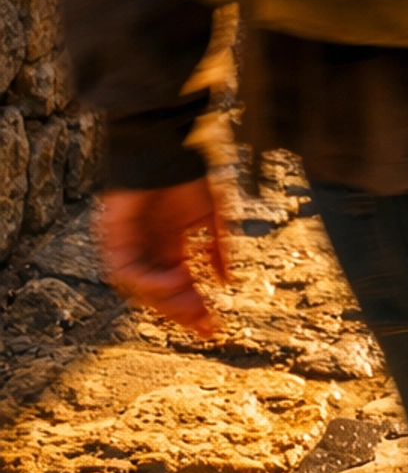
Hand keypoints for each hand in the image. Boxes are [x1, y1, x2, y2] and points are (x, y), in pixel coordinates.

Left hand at [97, 179, 230, 337]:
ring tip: (192, 301)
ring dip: (167, 300)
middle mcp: (147, 251)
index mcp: (168, 245)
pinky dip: (150, 281)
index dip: (195, 307)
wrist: (165, 147)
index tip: (215, 325)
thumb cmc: (186, 174)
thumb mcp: (212, 214)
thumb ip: (219, 249)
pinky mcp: (113, 240)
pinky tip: (176, 278)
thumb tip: (229, 282)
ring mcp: (129, 247)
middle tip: (206, 325)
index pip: (178, 286)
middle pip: (160, 295)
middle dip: (183, 312)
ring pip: (141, 290)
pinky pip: (126, 273)